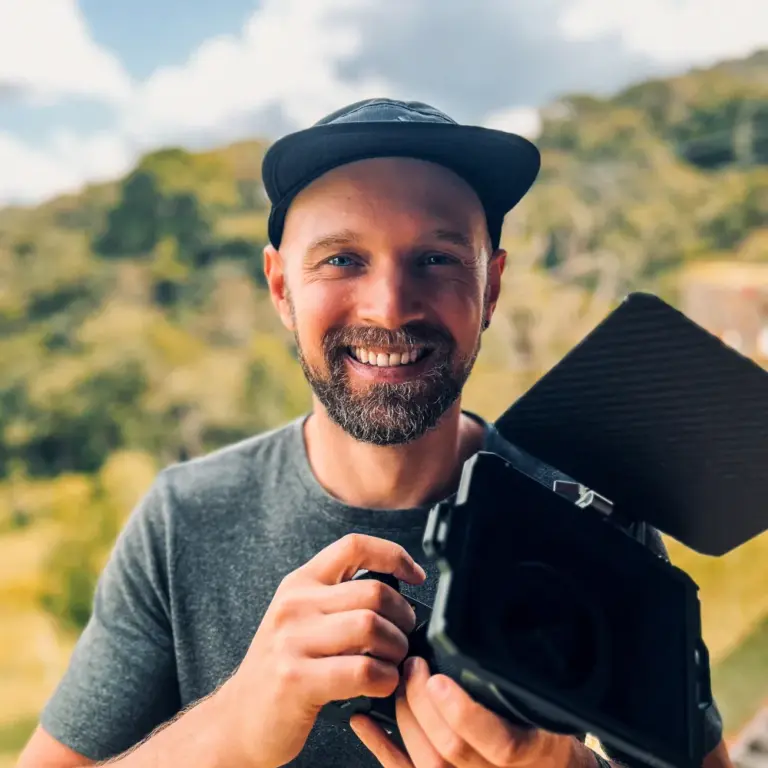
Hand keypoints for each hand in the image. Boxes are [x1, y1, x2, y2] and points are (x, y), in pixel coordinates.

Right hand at [216, 533, 425, 767]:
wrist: (239, 718)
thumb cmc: (285, 667)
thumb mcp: (303, 618)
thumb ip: (341, 600)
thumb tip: (402, 595)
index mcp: (300, 583)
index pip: (353, 546)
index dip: (393, 555)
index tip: (415, 576)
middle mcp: (294, 605)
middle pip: (374, 592)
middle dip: (404, 617)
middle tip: (404, 638)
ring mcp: (292, 641)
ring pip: (372, 627)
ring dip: (396, 650)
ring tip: (393, 662)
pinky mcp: (296, 680)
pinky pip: (363, 670)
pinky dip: (386, 679)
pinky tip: (382, 685)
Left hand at [351, 656, 591, 767]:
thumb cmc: (552, 740)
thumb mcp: (554, 709)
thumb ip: (526, 686)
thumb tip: (493, 641)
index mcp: (534, 752)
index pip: (499, 742)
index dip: (463, 712)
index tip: (439, 678)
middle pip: (452, 749)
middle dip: (423, 704)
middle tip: (413, 666)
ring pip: (427, 763)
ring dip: (405, 719)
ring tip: (397, 683)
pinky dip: (383, 746)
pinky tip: (366, 722)